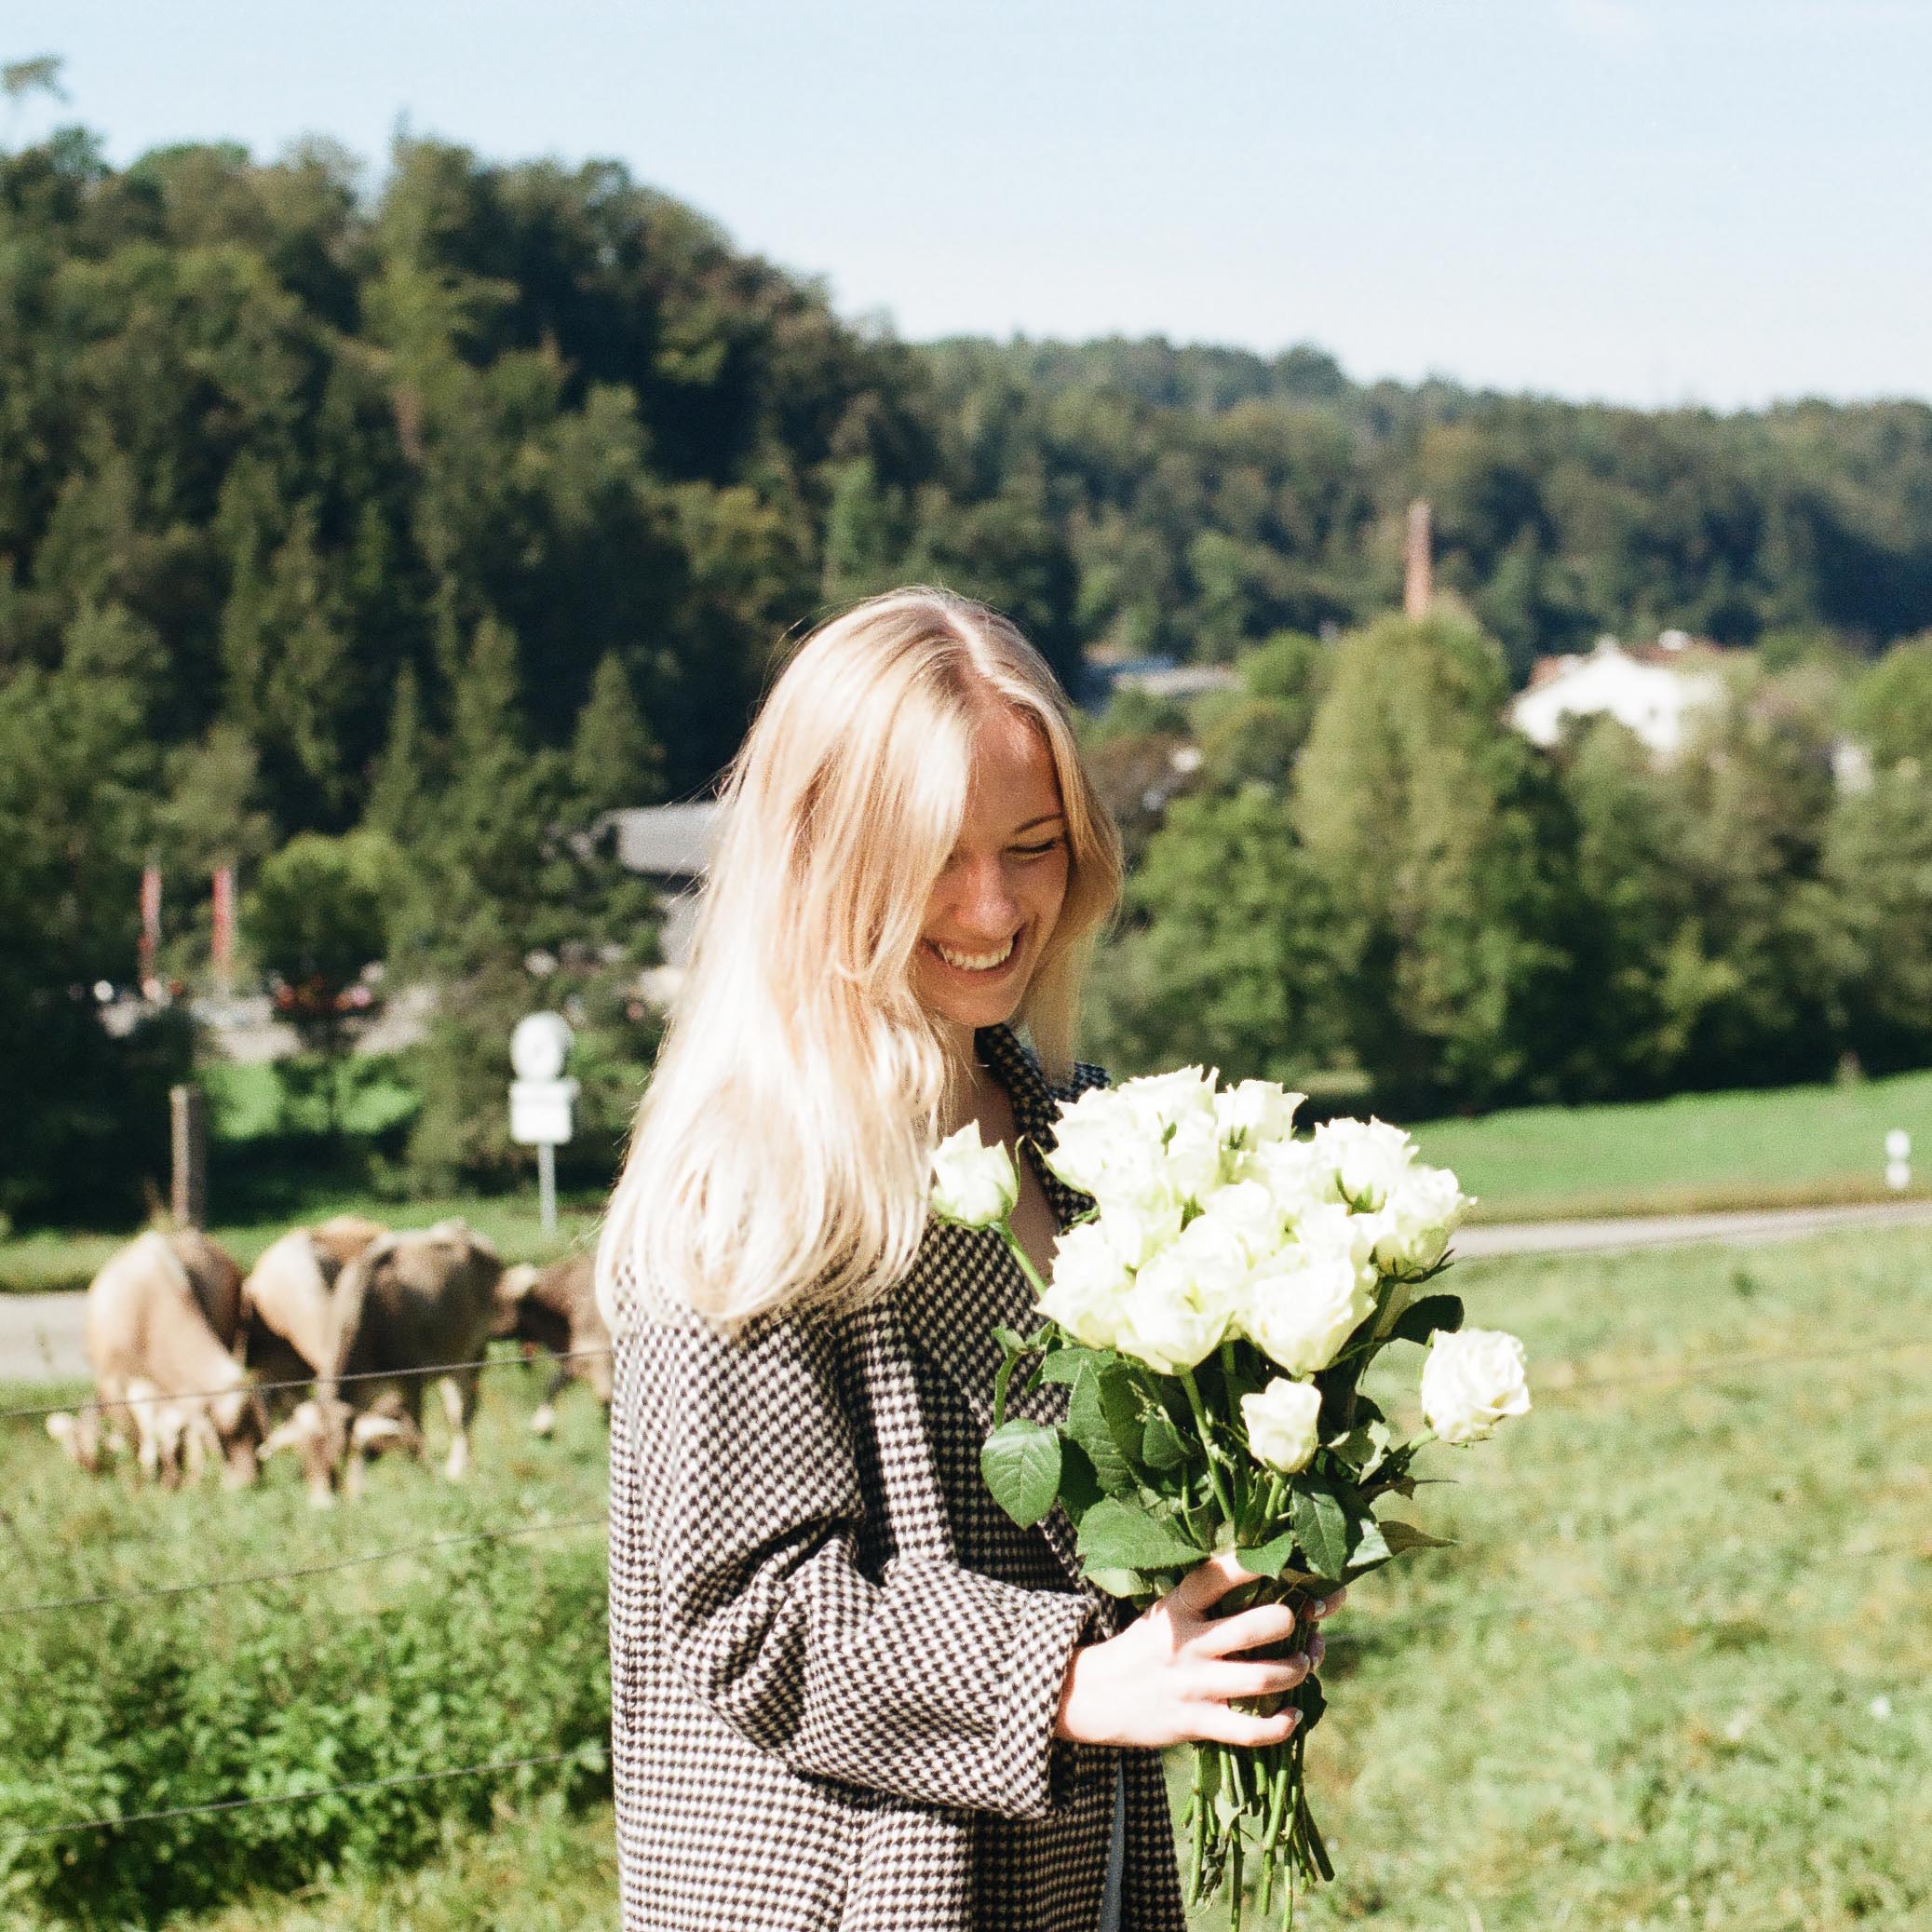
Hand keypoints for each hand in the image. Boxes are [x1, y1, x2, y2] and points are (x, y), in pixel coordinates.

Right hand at [1053, 1553, 1346, 1748]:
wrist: (1094, 1696)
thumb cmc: (1142, 1647)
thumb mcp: (1163, 1614)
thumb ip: (1203, 1601)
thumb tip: (1265, 1584)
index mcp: (1176, 1609)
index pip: (1213, 1577)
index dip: (1249, 1565)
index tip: (1281, 1557)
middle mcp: (1186, 1644)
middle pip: (1250, 1629)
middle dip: (1288, 1622)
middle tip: (1304, 1620)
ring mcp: (1192, 1685)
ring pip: (1259, 1678)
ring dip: (1295, 1670)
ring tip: (1306, 1663)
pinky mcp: (1195, 1723)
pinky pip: (1248, 1729)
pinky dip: (1280, 1725)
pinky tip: (1293, 1715)